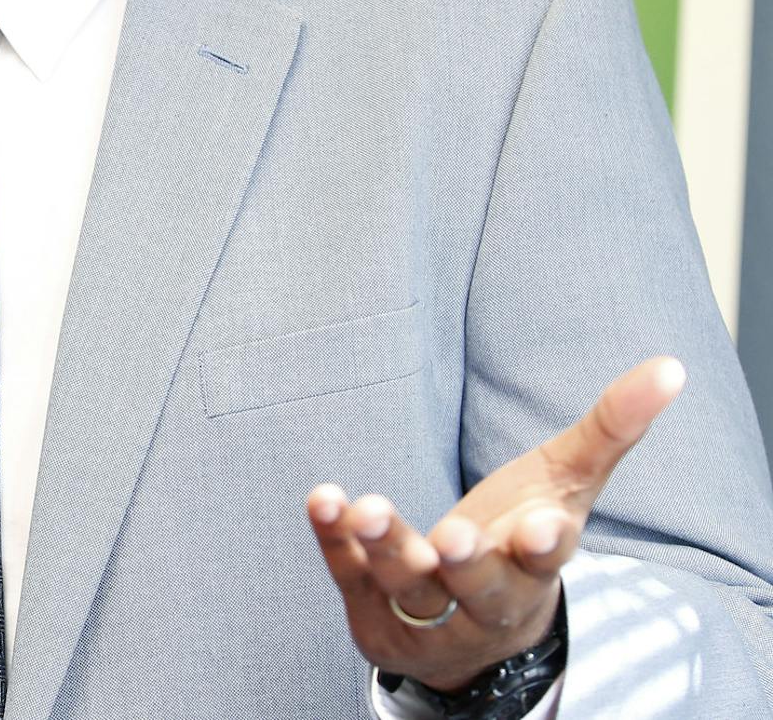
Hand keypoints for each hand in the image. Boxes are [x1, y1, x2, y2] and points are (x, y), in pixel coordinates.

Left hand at [306, 354, 685, 691]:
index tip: (541, 528)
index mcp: (537, 566)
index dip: (543, 545)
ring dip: (388, 547)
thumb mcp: (566, 483)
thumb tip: (672, 366)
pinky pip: (350, 574)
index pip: (547, 561)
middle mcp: (486, 598)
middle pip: (479, 585)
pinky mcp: (373, 611)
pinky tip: (323, 500)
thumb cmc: (521, 534)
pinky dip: (335, 540)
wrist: (472, 630)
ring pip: (409, 585)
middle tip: (450, 538)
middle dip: (465, 561)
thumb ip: (612, 428)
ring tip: (368, 509)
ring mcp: (428, 611)